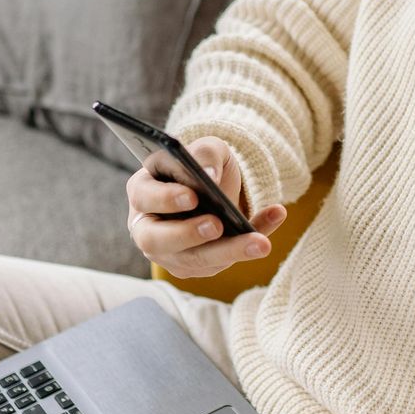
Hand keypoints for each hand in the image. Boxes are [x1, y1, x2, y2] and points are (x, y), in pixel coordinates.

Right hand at [126, 136, 286, 278]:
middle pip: (157, 240)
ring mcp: (168, 251)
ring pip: (192, 260)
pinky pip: (219, 263)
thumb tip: (209, 176)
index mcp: (143, 190)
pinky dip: (247, 246)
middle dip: (188, 234)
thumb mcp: (207, 148)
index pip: (144, 197)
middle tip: (217, 225)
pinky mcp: (192, 265)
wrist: (217, 186)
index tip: (193, 196)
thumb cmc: (202, 164)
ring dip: (228, 252)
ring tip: (260, 242)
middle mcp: (148, 226)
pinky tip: (271, 226)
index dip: (165, 199)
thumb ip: (206, 155)